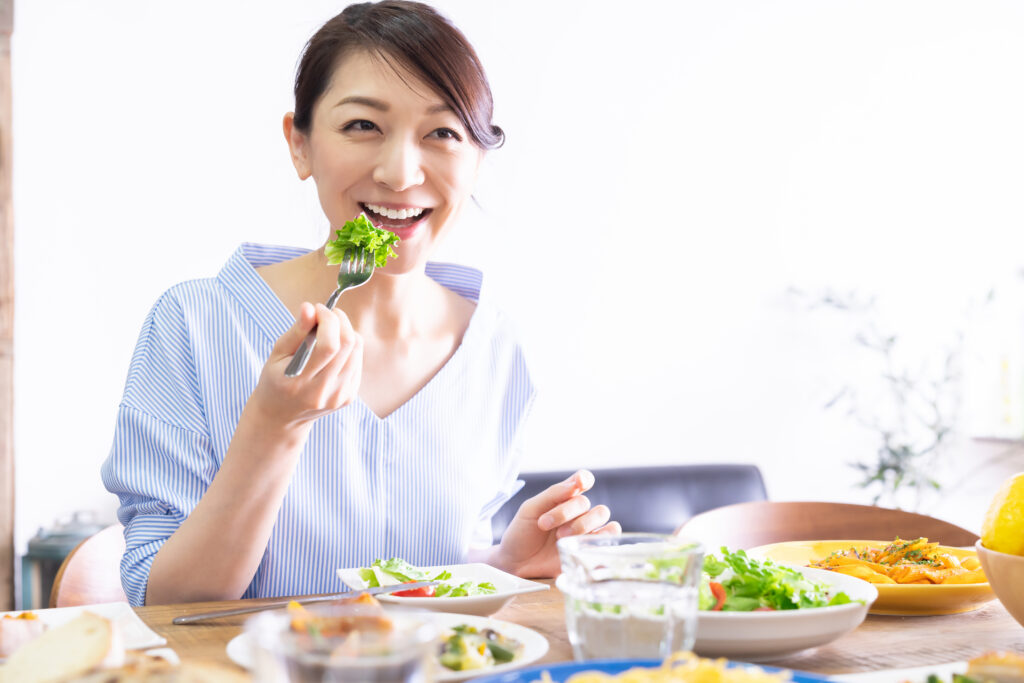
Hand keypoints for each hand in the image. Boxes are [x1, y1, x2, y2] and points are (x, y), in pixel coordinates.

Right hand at [250, 302, 363, 427]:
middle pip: (347, 346)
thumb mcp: (277, 355)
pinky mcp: (349, 396)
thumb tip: (310, 307)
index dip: (328, 320)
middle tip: (327, 314)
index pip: (329, 346)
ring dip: (346, 331)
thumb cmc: (276, 381)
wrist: (282, 417)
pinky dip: (349, 347)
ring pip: (356, 351)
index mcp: (300, 383)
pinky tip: (334, 347)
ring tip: (330, 328)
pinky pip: (357, 361)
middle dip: (340, 320)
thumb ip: (296, 332)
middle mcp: (323, 392)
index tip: (318, 309)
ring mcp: (340, 396)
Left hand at [493, 470, 621, 578]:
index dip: (584, 479)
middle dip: (566, 512)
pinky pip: (611, 537)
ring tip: (560, 538)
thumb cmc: (522, 533)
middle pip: (587, 502)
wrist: (516, 563)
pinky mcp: (590, 549)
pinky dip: (603, 536)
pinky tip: (583, 543)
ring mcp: (585, 530)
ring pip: (601, 515)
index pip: (582, 480)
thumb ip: (553, 494)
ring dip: (581, 525)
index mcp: (563, 497)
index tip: (580, 483)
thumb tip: (576, 483)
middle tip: (545, 525)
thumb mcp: (530, 509)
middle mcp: (577, 512)